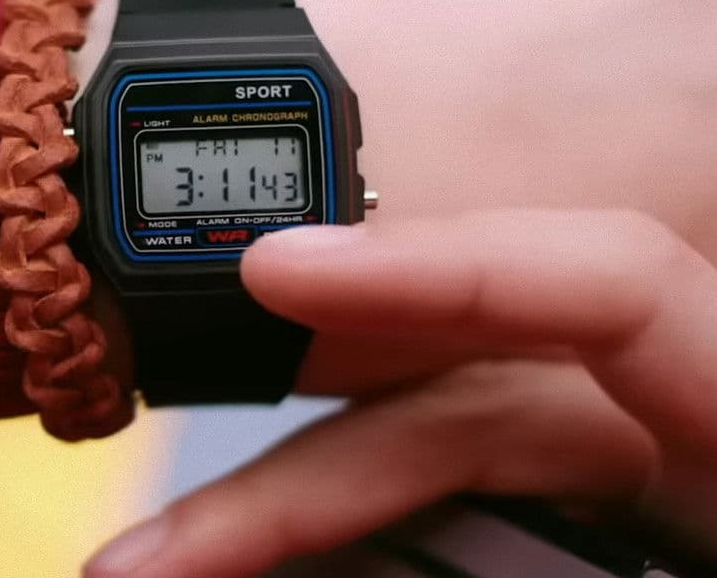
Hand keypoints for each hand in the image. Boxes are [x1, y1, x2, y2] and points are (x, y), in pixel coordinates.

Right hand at [85, 209, 716, 576]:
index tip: (276, 270)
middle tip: (150, 558)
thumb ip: (559, 575)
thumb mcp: (716, 564)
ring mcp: (604, 494)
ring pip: (412, 483)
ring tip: (161, 575)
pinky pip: (430, 532)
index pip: (603, 283)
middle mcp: (662, 436)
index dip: (438, 264)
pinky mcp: (560, 536)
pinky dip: (338, 553)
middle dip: (285, 487)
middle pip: (447, 413)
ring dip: (283, 533)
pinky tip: (257, 577)